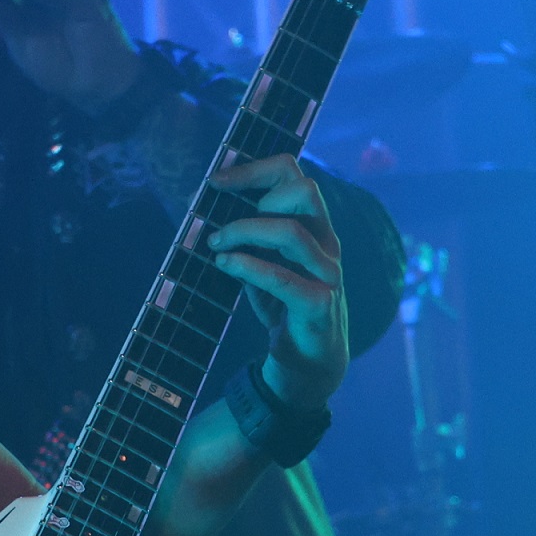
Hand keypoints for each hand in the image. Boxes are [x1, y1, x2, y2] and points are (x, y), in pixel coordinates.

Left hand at [206, 155, 347, 409]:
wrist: (308, 365)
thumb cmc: (284, 310)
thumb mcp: (263, 268)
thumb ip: (248, 243)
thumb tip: (208, 218)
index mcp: (315, 228)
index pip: (295, 177)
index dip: (255, 170)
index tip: (216, 182)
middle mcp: (327, 243)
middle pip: (305, 190)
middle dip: (256, 192)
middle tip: (222, 218)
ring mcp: (327, 273)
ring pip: (292, 232)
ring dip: (244, 232)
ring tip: (215, 244)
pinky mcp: (319, 304)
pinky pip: (283, 278)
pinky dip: (248, 266)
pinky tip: (224, 265)